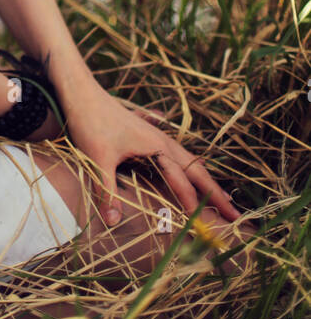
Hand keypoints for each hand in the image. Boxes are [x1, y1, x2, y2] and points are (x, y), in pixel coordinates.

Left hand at [60, 78, 238, 227]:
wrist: (81, 92)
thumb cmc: (90, 122)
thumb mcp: (97, 158)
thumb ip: (107, 190)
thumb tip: (113, 223)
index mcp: (156, 145)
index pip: (181, 180)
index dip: (194, 203)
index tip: (206, 226)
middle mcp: (162, 140)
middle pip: (196, 169)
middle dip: (216, 193)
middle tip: (236, 215)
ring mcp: (156, 136)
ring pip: (189, 160)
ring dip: (205, 180)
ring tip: (221, 198)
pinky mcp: (146, 135)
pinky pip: (177, 155)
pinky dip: (189, 169)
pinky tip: (190, 173)